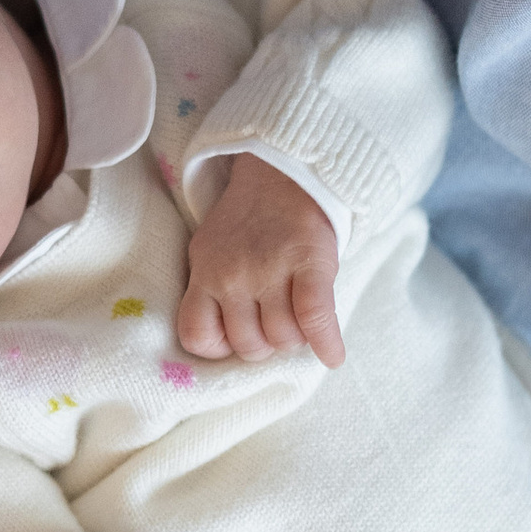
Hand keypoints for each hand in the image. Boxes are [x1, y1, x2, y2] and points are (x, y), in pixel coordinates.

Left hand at [177, 155, 344, 366]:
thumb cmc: (247, 223)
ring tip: (299, 321)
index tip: (234, 337)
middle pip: (248, 344)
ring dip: (295, 339)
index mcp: (204, 273)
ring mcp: (270, 271)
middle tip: (276, 323)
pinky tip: (334, 356)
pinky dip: (327, 343)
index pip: (197, 335)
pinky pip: (315, 318)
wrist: (282, 175)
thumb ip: (210, 290)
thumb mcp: (210, 251)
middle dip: (266, 344)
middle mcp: (232, 276)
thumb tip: (226, 342)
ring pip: (282, 338)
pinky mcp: (309, 264)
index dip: (218, 347)